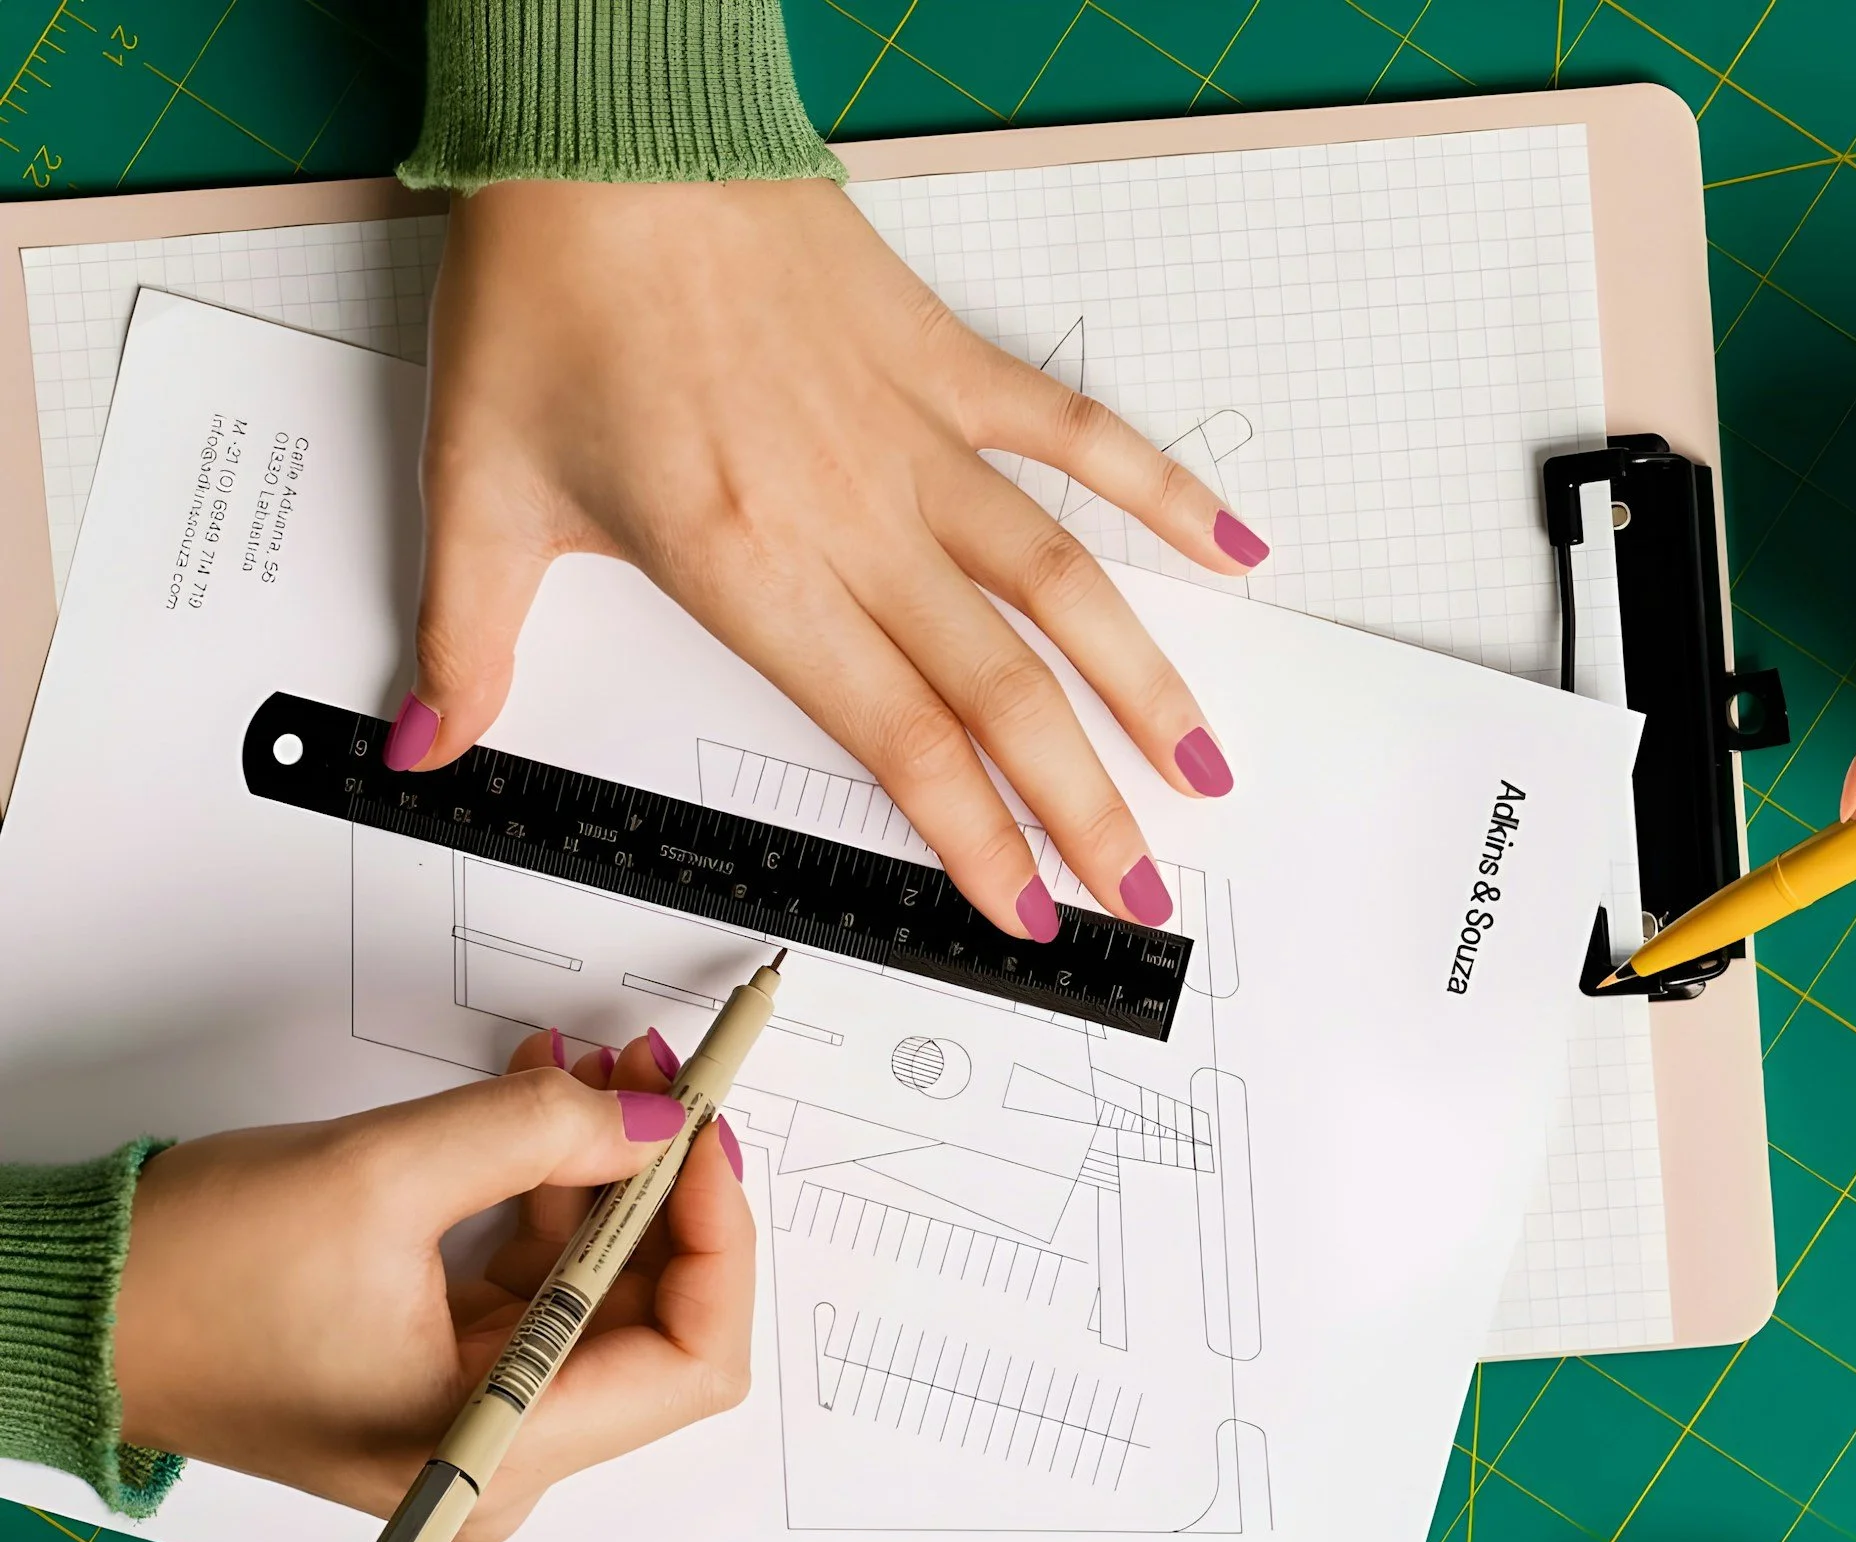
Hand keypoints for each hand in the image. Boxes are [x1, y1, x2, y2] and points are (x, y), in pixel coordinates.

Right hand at [113, 1028, 751, 1541]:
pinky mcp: (455, 1371)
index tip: (702, 1137)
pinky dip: (556, 1192)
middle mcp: (508, 1454)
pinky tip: (551, 1106)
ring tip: (600, 1073)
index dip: (716, 1237)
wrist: (79, 1314)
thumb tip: (654, 1119)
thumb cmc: (186, 1288)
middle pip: (655, 1316)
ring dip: (611, 1173)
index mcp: (502, 1452)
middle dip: (665, 1187)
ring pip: (602, 1286)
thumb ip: (536, 1135)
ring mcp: (485, 1414)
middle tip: (662, 1083)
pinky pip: (545, 1278)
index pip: (689, 1359)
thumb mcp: (377, 1179)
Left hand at [405, 179, 1264, 934]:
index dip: (974, 841)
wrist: (603, 114)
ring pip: (1062, 586)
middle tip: (1141, 893)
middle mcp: (856, 518)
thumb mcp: (476, 483)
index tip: (1024, 915)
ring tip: (1206, 770)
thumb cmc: (549, 288)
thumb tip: (426, 750)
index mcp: (750, 567)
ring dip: (1144, 687)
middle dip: (1085, 811)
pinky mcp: (944, 363)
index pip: (896, 739)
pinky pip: (1076, 436)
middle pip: (1001, 693)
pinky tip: (1231, 553)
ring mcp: (915, 439)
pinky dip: (1163, 492)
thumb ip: (465, 639)